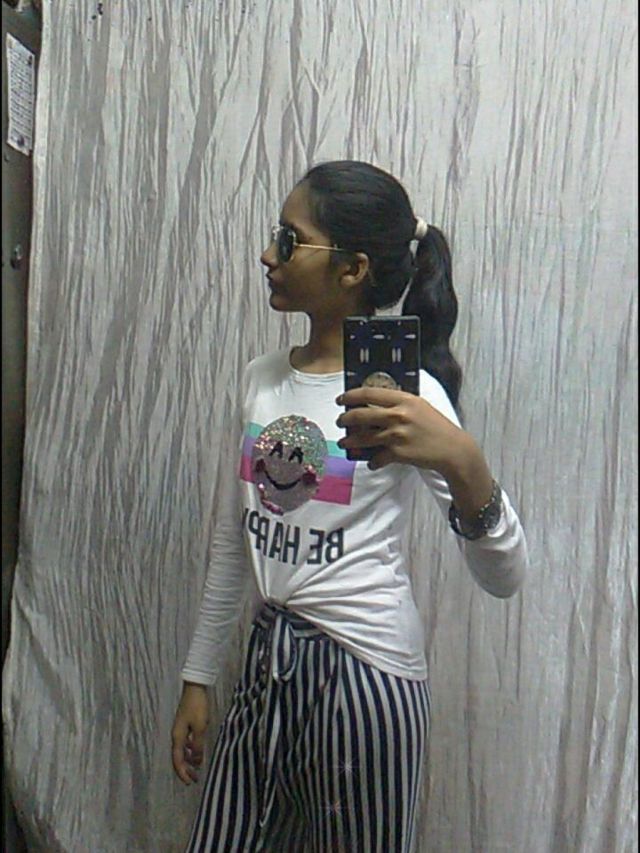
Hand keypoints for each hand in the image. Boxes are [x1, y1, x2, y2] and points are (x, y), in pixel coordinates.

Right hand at [171, 683, 209, 784]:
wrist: (194, 687)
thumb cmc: (197, 707)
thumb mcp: (200, 727)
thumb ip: (198, 746)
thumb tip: (196, 762)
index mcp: (177, 737)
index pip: (177, 760)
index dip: (182, 773)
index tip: (189, 782)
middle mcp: (176, 735)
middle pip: (178, 757)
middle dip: (185, 769)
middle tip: (195, 779)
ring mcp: (180, 729)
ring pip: (182, 750)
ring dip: (188, 760)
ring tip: (197, 768)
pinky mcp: (185, 724)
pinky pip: (186, 742)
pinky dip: (190, 750)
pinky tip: (197, 751)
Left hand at [336, 387, 467, 473]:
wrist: (453, 449)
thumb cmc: (436, 427)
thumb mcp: (419, 406)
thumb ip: (399, 403)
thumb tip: (374, 403)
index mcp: (404, 399)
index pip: (369, 393)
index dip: (351, 396)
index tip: (341, 399)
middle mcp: (398, 415)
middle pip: (361, 415)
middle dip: (345, 419)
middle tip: (340, 421)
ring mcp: (397, 435)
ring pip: (363, 438)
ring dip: (350, 441)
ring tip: (344, 442)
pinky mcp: (397, 453)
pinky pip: (376, 458)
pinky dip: (372, 462)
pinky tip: (371, 462)